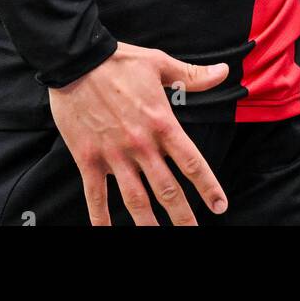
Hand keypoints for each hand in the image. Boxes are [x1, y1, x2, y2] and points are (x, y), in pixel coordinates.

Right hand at [48, 41, 228, 225]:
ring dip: (149, 225)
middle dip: (183, 217)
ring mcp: (114, 155)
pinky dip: (100, 218)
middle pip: (167, 190)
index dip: (208, 187)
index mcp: (161, 123)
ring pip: (135, 200)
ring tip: (159, 240)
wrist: (76, 60)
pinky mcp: (88, 159)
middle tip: (194, 234)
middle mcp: (141, 144)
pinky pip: (95, 196)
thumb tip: (223, 73)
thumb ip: (193, 75)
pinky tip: (105, 233)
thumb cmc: (119, 60)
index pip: (191, 162)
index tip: (220, 206)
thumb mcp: (160, 63)